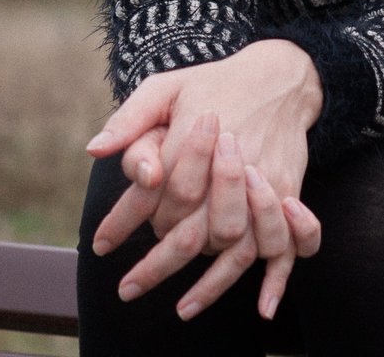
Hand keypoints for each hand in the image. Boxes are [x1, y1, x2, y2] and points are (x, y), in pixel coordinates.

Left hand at [86, 41, 323, 315]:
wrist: (279, 76)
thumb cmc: (214, 83)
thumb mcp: (167, 87)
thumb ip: (130, 118)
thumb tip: (93, 151)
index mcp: (193, 141)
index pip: (153, 194)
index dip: (123, 222)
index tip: (100, 245)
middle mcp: (229, 168)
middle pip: (190, 232)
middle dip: (156, 265)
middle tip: (128, 289)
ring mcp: (263, 185)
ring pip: (234, 248)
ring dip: (210, 285)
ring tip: (182, 307)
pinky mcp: (289, 193)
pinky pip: (288, 244)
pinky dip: (278, 279)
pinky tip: (263, 307)